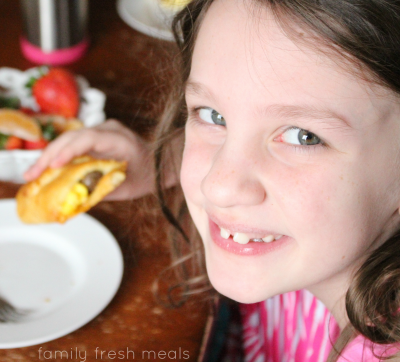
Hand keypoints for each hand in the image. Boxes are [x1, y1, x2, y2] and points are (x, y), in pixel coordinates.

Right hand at [24, 119, 154, 199]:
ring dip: (50, 155)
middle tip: (32, 174)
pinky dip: (60, 156)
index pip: (90, 138)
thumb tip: (76, 199)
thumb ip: (104, 191)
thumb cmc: (149, 174)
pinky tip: (46, 169)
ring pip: (70, 139)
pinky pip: (75, 144)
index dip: (69, 150)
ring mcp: (102, 131)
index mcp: (120, 140)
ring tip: (32, 174)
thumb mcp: (129, 188)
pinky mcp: (96, 138)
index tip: (54, 164)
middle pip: (74, 137)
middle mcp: (109, 130)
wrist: (161, 161)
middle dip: (50, 154)